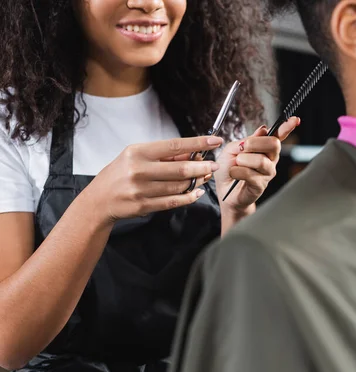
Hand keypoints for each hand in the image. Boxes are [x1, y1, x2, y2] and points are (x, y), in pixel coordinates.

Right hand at [86, 136, 223, 224]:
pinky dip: (189, 197)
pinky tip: (197, 192)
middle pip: (180, 168)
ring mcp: (141, 190)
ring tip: (205, 177)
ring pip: (179, 186)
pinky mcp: (144, 206)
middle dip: (202, 166)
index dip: (198, 143)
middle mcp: (139, 170)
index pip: (175, 145)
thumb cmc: (119, 174)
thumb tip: (193, 153)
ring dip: (196, 181)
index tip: (214, 141)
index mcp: (138, 152)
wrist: (98, 200)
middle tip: (215, 164)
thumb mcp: (136, 157)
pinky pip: (173, 201)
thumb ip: (163, 156)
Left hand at [214, 117, 299, 210]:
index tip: (295, 120)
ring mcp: (267, 173)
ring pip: (261, 161)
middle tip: (242, 148)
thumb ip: (246, 140)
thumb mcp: (232, 149)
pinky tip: (234, 173)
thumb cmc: (229, 169)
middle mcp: (270, 159)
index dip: (287, 127)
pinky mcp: (260, 185)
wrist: (224, 191)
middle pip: (274, 144)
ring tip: (236, 163)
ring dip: (243, 160)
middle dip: (255, 143)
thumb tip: (263, 129)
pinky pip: (250, 174)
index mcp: (264, 148)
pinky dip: (237, 171)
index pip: (278, 135)